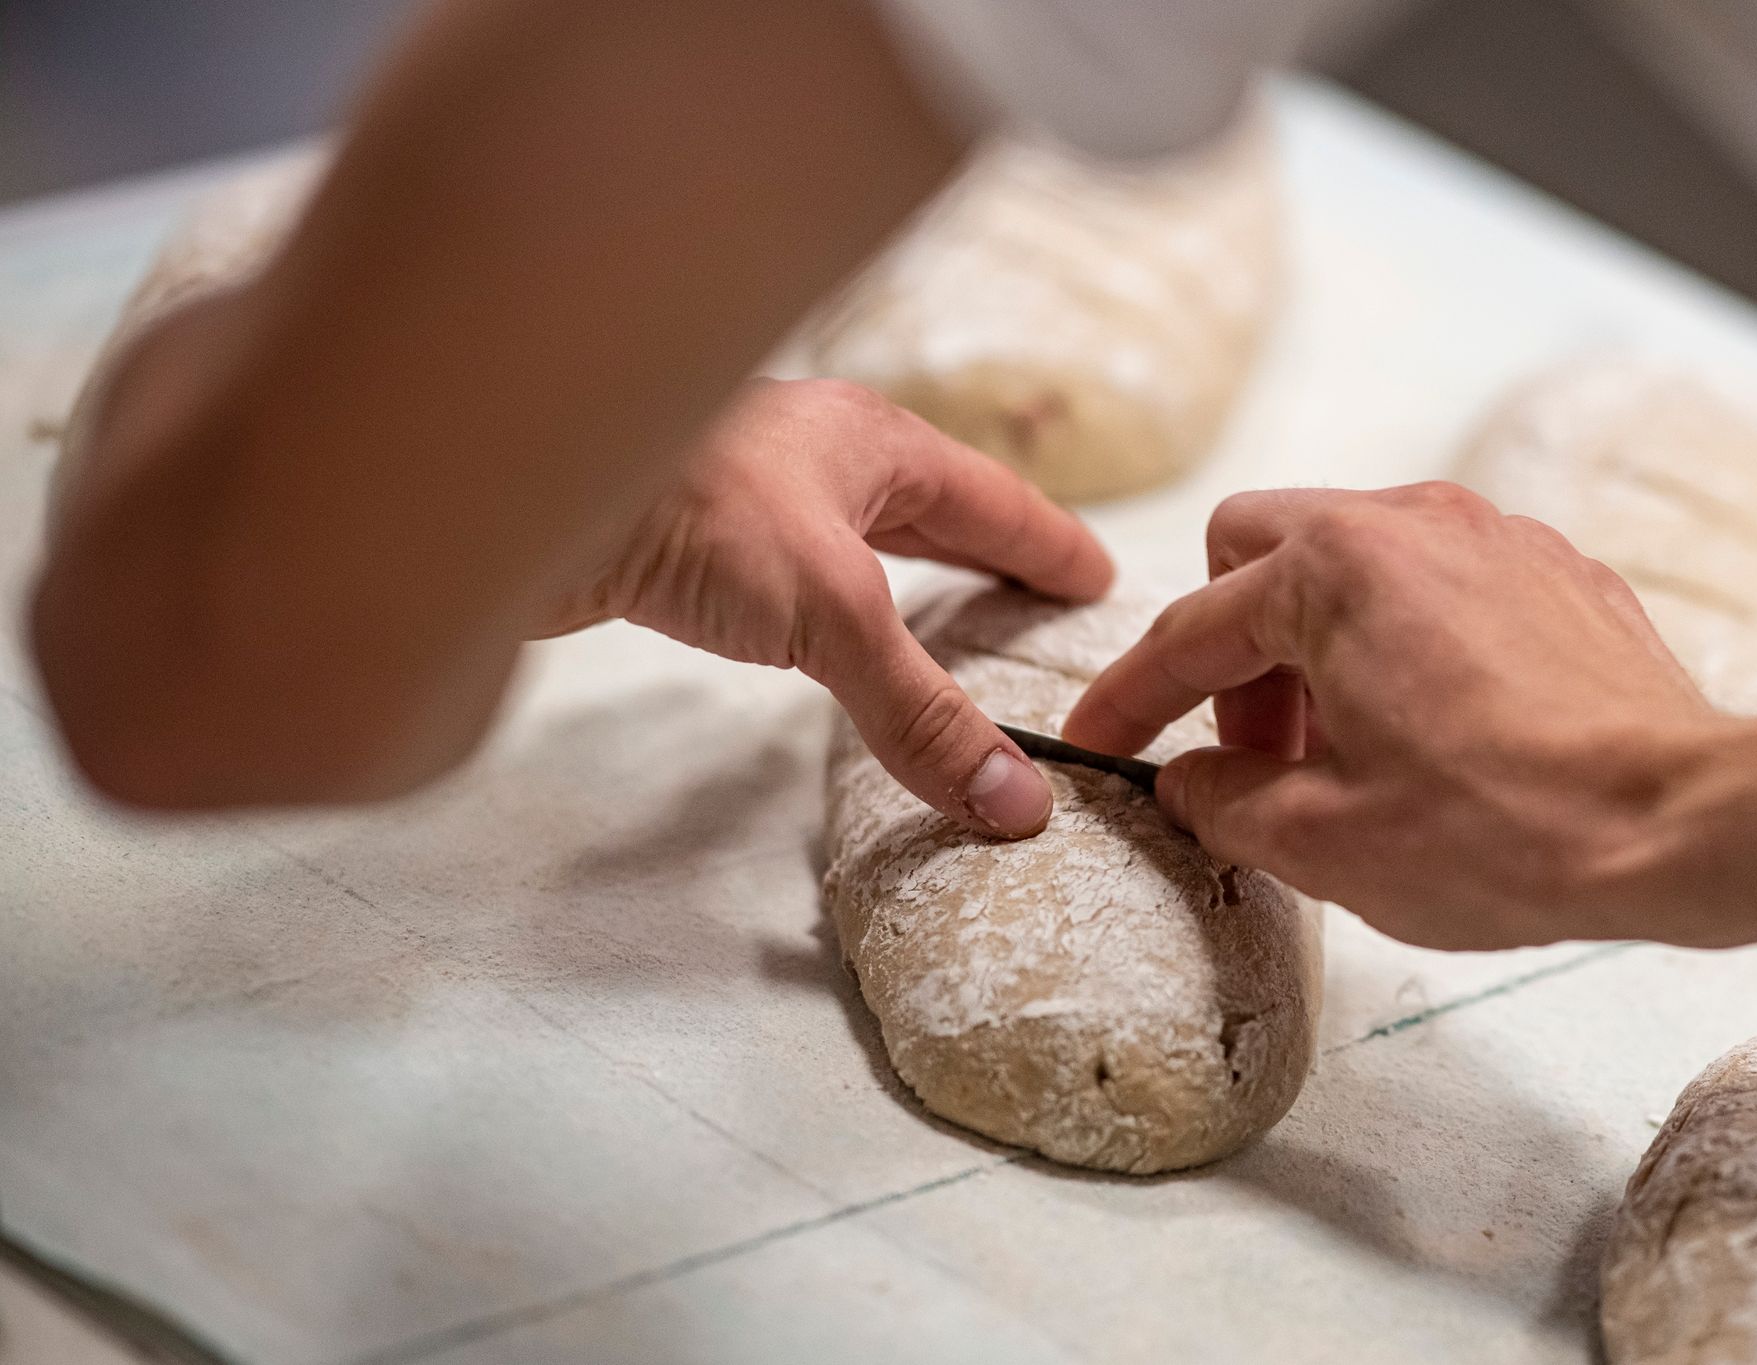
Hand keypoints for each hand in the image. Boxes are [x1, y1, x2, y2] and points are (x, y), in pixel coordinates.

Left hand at [546, 377, 1113, 836]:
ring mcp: (751, 489)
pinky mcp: (690, 534)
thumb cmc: (688, 508)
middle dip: (987, 551)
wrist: (513, 488)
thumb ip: (922, 712)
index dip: (1050, 546)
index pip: (994, 502)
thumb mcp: (833, 613)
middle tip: (1040, 596)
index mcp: (874, 442)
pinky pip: (796, 568)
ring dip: (909, 573)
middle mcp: (818, 454)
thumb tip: (1015, 804)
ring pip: (858, 534)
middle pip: (931, 507)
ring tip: (948, 616)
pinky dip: (836, 602)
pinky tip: (824, 630)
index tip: (1098, 578)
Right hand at [1062, 485, 1735, 947]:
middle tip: (1256, 751)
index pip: (1191, 631)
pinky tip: (1429, 732)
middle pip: (1258, 550)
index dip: (1132, 697)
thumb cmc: (1509, 832)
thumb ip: (1225, 798)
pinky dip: (1397, 643)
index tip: (1101, 740)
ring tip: (1346, 755)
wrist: (1684, 823)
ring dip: (1313, 647)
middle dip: (1231, 649)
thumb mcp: (1325, 841)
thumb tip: (1191, 781)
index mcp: (1333, 570)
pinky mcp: (1554, 571)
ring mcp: (1493, 536)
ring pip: (1349, 560)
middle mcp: (1411, 523)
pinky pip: (1435, 582)